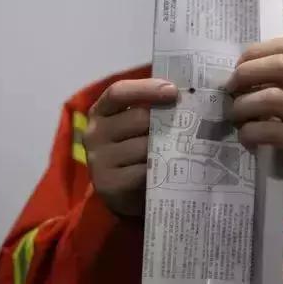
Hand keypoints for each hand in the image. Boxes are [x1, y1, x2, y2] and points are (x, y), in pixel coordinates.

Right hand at [83, 78, 177, 216]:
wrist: (126, 195)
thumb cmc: (136, 150)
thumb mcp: (139, 125)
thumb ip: (152, 107)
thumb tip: (186, 93)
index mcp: (101, 111)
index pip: (118, 92)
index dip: (146, 88)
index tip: (173, 91)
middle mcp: (94, 133)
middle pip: (138, 118)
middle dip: (165, 121)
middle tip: (188, 126)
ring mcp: (99, 160)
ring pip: (144, 146)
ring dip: (166, 147)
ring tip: (181, 150)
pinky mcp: (109, 185)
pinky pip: (144, 171)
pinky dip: (160, 170)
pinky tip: (169, 171)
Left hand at [226, 38, 282, 240]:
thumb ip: (267, 82)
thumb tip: (230, 73)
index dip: (256, 52)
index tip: (237, 66)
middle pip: (282, 65)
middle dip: (247, 73)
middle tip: (230, 89)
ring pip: (274, 97)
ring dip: (244, 106)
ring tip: (235, 117)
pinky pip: (272, 130)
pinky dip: (250, 132)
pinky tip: (245, 138)